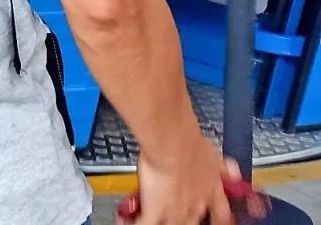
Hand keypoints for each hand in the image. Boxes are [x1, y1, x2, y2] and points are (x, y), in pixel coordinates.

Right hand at [117, 142, 257, 223]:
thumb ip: (224, 167)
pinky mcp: (155, 211)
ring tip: (143, 217)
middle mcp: (196, 206)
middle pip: (194, 223)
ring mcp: (176, 212)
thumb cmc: (191, 144)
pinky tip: (127, 220)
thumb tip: (233, 171)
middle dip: (184, 220)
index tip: (216, 221)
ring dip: (158, 222)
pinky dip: (135, 222)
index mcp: (212, 192)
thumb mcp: (215, 155)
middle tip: (171, 213)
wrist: (173, 142)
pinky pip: (144, 224)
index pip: (221, 217)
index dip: (220, 221)